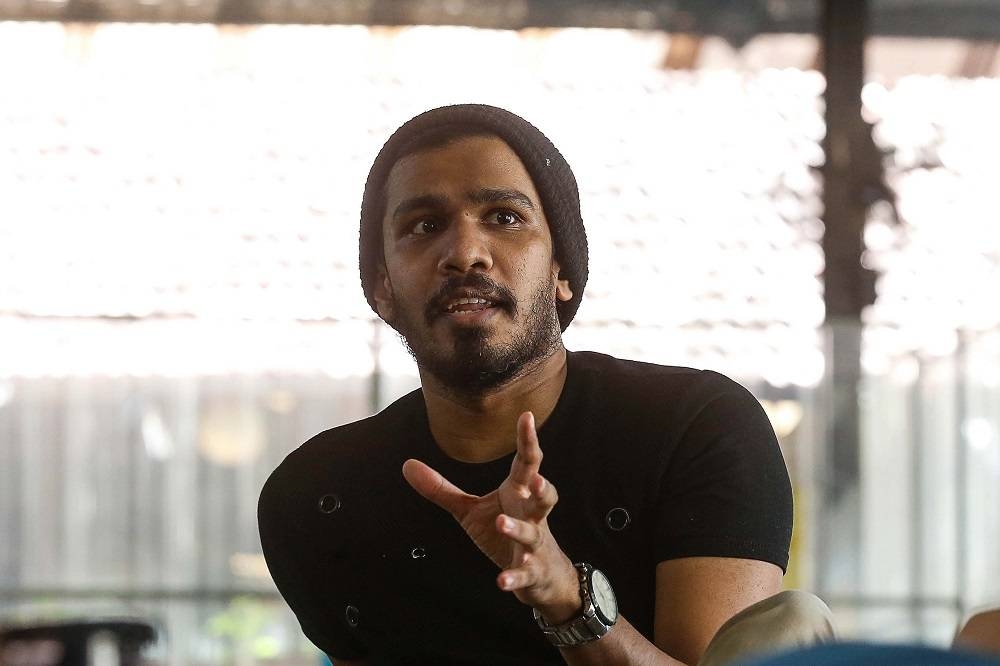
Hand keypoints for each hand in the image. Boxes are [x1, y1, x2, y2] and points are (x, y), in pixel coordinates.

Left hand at [402, 411, 578, 616]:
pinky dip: (514, 577)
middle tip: (535, 478)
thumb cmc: (505, 533)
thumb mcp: (470, 510)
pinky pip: (524, 574)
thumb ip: (442, 488)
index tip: (527, 416)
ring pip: (531, 534)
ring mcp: (535, 544)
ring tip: (501, 522)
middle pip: (544, 497)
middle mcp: (531, 515)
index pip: (526, 463)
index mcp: (518, 493)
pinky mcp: (532, 572)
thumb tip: (407, 464)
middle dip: (542, 487)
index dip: (528, 441)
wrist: (541, 576)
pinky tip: (500, 581)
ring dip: (518, 528)